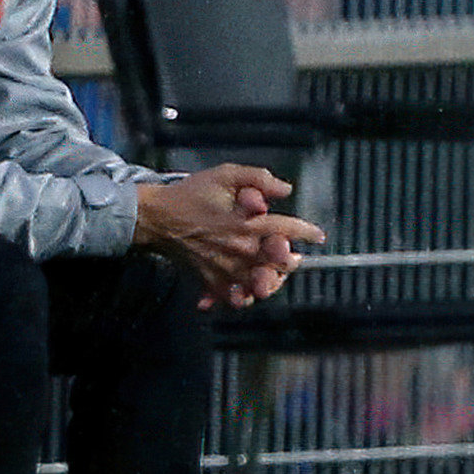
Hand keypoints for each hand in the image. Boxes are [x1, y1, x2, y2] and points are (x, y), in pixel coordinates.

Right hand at [135, 165, 319, 306]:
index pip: (287, 229)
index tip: (317, 235)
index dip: (307, 232)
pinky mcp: (209, 278)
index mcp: (247, 222)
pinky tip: (245, 295)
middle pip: (277, 263)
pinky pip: (229, 296)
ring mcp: (224, 266)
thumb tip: (285, 189)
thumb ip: (259, 178)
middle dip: (290, 261)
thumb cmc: (191, 194)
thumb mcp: (226, 174)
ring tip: (273, 277)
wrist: (156, 216)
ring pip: (258, 284)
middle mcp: (239, 247)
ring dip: (270, 282)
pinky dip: (238, 298)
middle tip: (293, 258)